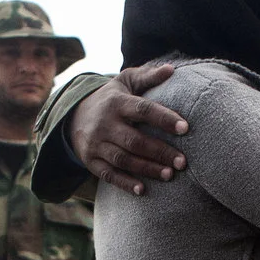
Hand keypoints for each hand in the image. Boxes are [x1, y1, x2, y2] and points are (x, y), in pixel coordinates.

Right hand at [70, 66, 187, 194]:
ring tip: (170, 175)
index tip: (185, 128)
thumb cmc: (111, 98)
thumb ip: (147, 77)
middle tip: (183, 162)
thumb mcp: (125, 82)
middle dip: (159, 151)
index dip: (163, 118)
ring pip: (123, 159)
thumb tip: (171, 69)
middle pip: (134, 140)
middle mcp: (104, 124)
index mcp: (116, 103)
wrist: (74, 115)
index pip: (142, 110)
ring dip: (147, 169)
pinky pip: (108, 174)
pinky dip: (125, 183)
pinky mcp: (90, 161)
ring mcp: (96, 144)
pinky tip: (143, 190)